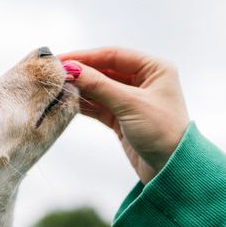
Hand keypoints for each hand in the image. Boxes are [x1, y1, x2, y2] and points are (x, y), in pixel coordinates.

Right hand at [59, 47, 189, 183]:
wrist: (172, 171)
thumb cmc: (162, 132)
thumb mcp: (130, 104)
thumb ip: (99, 85)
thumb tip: (71, 69)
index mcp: (155, 68)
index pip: (114, 55)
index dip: (86, 56)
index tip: (61, 60)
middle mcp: (145, 80)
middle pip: (105, 70)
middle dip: (81, 72)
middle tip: (54, 73)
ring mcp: (133, 99)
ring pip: (100, 88)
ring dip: (80, 88)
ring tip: (56, 87)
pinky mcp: (123, 118)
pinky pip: (99, 105)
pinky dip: (84, 104)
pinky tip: (67, 101)